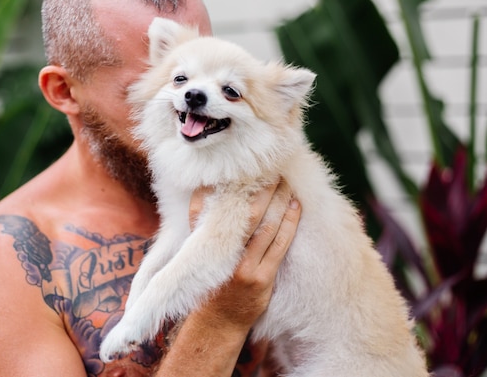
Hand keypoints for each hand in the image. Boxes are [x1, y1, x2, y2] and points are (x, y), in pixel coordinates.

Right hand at [190, 180, 300, 329]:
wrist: (216, 321)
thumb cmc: (208, 278)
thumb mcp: (196, 248)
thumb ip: (200, 219)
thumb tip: (209, 187)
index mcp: (203, 241)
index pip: (219, 205)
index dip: (235, 185)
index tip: (247, 169)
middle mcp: (222, 253)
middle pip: (248, 211)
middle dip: (263, 188)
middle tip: (273, 169)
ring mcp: (243, 266)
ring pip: (266, 225)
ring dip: (279, 201)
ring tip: (286, 182)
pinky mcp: (260, 278)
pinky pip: (279, 245)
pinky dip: (289, 223)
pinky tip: (295, 207)